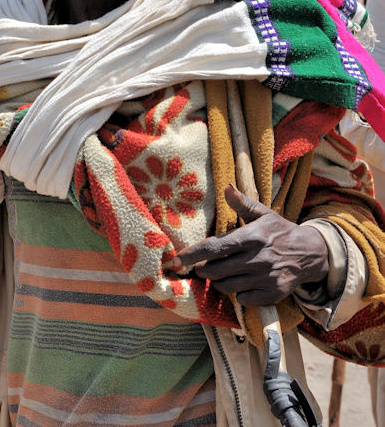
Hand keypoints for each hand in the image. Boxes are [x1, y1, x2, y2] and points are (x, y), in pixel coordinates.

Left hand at [173, 184, 328, 305]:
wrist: (311, 254)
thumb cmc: (280, 231)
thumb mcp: (263, 213)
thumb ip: (242, 203)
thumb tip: (225, 187)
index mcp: (251, 237)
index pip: (215, 247)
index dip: (192, 254)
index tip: (176, 260)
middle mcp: (257, 258)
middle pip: (216, 270)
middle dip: (203, 269)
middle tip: (203, 266)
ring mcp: (265, 278)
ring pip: (227, 287)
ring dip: (218, 282)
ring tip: (220, 273)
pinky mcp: (272, 294)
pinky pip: (242, 299)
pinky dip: (237, 293)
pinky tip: (241, 283)